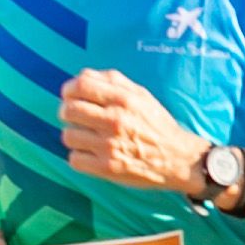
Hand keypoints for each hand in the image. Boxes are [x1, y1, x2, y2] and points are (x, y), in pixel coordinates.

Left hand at [59, 65, 208, 191]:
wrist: (177, 158)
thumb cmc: (156, 124)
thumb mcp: (141, 95)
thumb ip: (113, 81)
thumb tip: (82, 76)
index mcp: (123, 100)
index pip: (81, 85)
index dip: (68, 89)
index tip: (70, 95)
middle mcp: (115, 121)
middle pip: (69, 110)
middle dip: (67, 112)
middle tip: (76, 117)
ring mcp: (110, 146)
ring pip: (68, 135)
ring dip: (74, 135)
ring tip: (87, 137)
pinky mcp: (107, 168)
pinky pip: (74, 159)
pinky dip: (79, 157)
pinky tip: (91, 154)